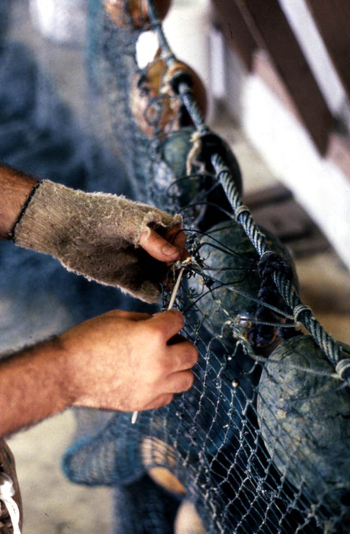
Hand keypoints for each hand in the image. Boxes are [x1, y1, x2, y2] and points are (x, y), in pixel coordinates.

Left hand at [13, 180, 183, 302]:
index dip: (180, 244)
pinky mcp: (124, 278)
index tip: (176, 254)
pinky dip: (150, 293)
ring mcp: (137, 262)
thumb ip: (151, 239)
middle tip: (171, 274)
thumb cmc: (98, 215)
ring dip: (165, 282)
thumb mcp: (128, 222)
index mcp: (152, 225)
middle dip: (175, 268)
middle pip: (172, 260)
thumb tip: (175, 255)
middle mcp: (148, 245)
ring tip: (163, 285)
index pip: (177, 235)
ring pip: (160, 276)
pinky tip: (151, 293)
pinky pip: (143, 288)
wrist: (65, 227)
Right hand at [60, 309, 197, 411]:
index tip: (167, 320)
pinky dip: (165, 387)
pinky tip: (151, 379)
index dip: (171, 318)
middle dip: (181, 344)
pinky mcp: (145, 403)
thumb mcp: (117, 318)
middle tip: (168, 343)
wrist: (66, 372)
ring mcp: (154, 385)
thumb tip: (159, 324)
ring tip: (163, 363)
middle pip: (191, 354)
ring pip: (187, 379)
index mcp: (153, 335)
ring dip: (178, 369)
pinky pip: (169, 396)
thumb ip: (144, 321)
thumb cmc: (87, 340)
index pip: (179, 320)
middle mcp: (160, 361)